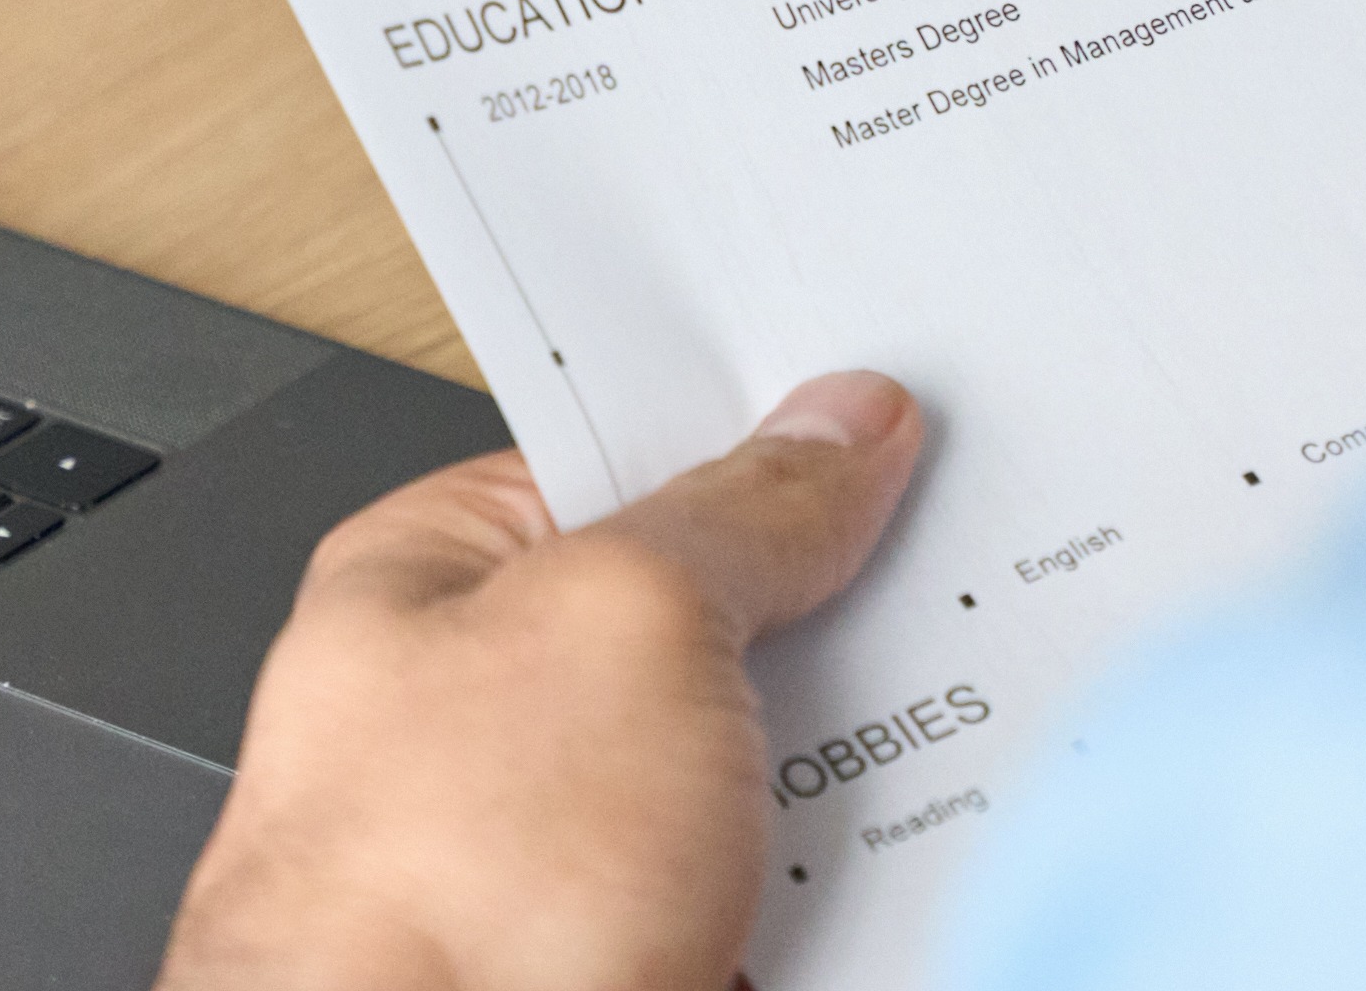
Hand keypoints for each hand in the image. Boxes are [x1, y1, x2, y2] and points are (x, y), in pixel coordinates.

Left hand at [160, 374, 927, 990]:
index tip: (888, 427)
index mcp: (436, 581)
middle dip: (833, 629)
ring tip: (921, 764)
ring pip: (767, 780)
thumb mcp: (619, 624)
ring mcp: (563, 855)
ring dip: (859, 777)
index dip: (756, 442)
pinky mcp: (634, 957)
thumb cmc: (427, 892)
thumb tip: (827, 434)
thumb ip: (736, 514)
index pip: (623, 464)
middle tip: (938, 610)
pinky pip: (786, 901)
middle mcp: (489, 717)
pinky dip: (853, 897)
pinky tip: (905, 890)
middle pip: (717, 629)